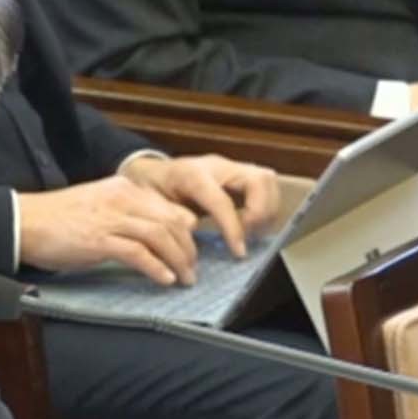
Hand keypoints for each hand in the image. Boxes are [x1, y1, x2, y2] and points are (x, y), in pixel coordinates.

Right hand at [16, 177, 198, 284]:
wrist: (23, 221)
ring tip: (184, 279)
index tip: (191, 249)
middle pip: (172, 222)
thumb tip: (155, 232)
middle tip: (192, 269)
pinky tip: (164, 280)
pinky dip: (156, 268)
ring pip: (161, 237)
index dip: (187, 231)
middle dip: (188, 249)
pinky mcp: (99, 240)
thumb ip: (127, 214)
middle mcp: (122, 199)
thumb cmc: (56, 219)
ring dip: (178, 261)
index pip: (170, 207)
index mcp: (123, 188)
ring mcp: (111, 219)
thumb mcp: (98, 207)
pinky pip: (139, 254)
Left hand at [118, 154, 279, 257]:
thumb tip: (190, 239)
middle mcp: (217, 166)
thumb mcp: (152, 207)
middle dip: (261, 212)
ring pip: (267, 180)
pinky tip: (252, 225)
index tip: (239, 252)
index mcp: (191, 175)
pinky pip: (266, 185)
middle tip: (248, 236)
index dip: (234, 228)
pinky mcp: (239, 172)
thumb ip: (171, 221)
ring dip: (267, 209)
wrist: (149, 172)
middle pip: (259, 180)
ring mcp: (231, 166)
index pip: (222, 201)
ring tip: (251, 232)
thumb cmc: (150, 191)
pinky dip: (266, 206)